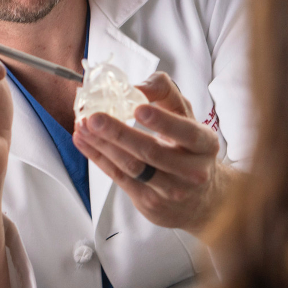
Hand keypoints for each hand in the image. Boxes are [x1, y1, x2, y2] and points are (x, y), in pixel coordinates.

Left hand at [72, 72, 228, 235]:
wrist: (201, 199)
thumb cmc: (189, 149)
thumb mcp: (186, 117)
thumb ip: (165, 94)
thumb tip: (136, 86)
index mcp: (205, 145)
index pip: (186, 133)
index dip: (163, 121)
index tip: (139, 108)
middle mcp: (192, 171)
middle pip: (152, 152)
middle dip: (119, 134)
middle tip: (95, 117)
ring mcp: (170, 190)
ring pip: (132, 167)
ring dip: (102, 145)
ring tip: (82, 125)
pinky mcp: (149, 202)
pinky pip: (118, 177)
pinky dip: (97, 157)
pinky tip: (83, 140)